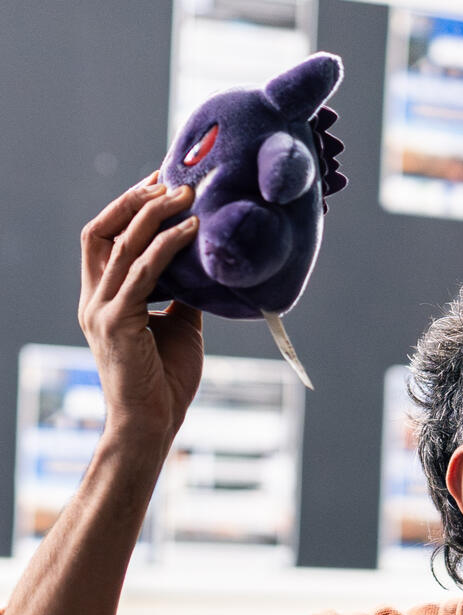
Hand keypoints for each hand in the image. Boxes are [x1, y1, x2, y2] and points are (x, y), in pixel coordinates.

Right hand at [78, 176, 203, 446]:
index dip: (129, 208)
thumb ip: (182, 295)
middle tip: (171, 179)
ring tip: (186, 195)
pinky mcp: (116, 323)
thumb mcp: (179, 327)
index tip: (161, 184)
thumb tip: (204, 267)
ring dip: (154, 215)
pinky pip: (142, 272)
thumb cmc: (165, 380)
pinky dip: (167, 247)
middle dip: (135, 200)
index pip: (105, 239)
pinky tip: (191, 231)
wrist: (152, 424)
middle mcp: (94, 299)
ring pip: (121, 244)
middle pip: (102, 230)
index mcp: (104, 299)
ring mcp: (101, 310)